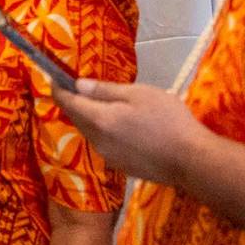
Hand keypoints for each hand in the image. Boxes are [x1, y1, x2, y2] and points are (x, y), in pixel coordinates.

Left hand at [60, 78, 215, 186]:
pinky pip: (104, 144)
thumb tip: (78, 85)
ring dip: (90, 118)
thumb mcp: (138, 94)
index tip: (55, 78)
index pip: (68, 103)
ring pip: (91, 132)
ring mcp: (108, 156)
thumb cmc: (167, 119)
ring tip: (103, 105)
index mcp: (99, 120)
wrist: (189, 160)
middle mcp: (97, 141)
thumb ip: (105, 91)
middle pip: (78, 119)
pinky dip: (104, 131)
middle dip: (74, 103)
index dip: (58, 89)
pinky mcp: (121, 166)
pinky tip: (121, 126)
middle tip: (78, 88)